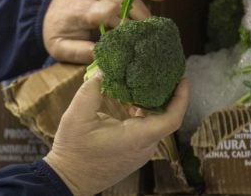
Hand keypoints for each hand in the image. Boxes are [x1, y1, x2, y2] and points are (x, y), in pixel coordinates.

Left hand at [42, 0, 167, 63]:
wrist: (46, 10)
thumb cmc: (55, 31)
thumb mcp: (59, 47)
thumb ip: (79, 52)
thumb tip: (103, 55)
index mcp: (81, 11)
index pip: (105, 11)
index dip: (123, 22)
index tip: (134, 36)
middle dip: (138, 10)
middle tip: (152, 27)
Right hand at [44, 74, 189, 195]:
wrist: (68, 179)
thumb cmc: (73, 150)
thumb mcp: (77, 116)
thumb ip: (91, 90)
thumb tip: (103, 70)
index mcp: (137, 138)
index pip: (172, 118)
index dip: (181, 98)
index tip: (182, 79)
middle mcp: (144, 147)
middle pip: (166, 118)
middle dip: (168, 95)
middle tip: (163, 73)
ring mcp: (140, 153)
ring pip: (156, 124)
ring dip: (154, 104)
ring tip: (148, 82)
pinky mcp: (133, 154)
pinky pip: (146, 131)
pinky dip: (144, 114)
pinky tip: (132, 101)